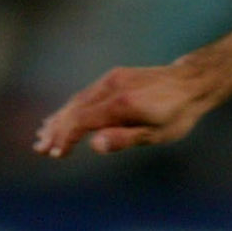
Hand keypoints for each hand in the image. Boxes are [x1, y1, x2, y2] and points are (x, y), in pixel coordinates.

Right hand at [33, 60, 218, 158]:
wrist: (191, 82)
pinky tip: (65, 116)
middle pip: (74, 110)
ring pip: (78, 100)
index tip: (54, 153)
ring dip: (60, 118)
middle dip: (56, 130)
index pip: (82, 121)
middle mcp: (112, 87)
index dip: (65, 137)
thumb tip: (94, 145)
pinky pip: (87, 94)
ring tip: (44, 134)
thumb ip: (124, 139)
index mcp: (121, 104)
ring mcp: (111, 80)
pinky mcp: (114, 77)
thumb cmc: (177, 114)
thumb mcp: (156, 134)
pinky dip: (73, 107)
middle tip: (40, 148)